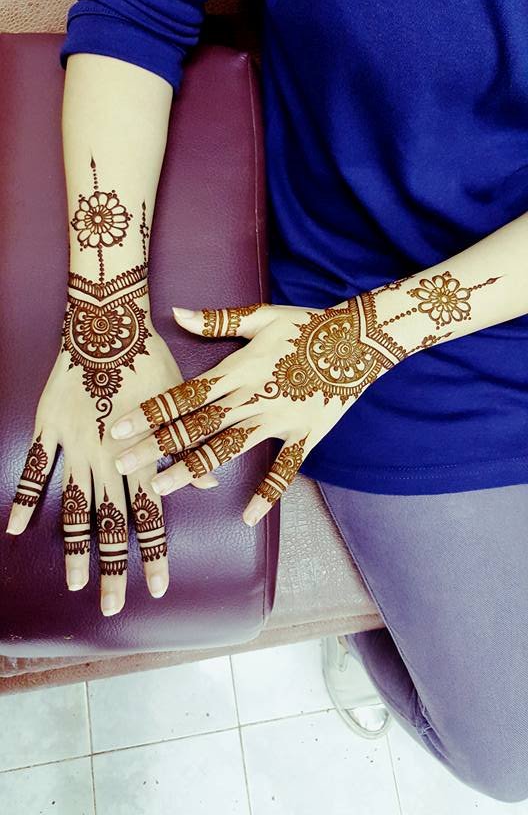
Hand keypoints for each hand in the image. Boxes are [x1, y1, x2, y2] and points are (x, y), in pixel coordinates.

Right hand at [5, 321, 217, 615]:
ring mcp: (76, 443)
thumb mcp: (180, 404)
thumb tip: (210, 485)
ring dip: (73, 546)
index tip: (155, 590)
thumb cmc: (151, 361)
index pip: (151, 516)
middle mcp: (110, 456)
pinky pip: (33, 467)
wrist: (110, 324)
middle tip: (111, 606)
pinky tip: (15, 528)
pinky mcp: (50, 426)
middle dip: (112, 568)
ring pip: (73, 505)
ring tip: (72, 582)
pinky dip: (23, 497)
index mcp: (143, 453)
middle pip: (110, 523)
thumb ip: (188, 449)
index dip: (153, 554)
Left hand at [111, 295, 404, 525]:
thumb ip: (216, 320)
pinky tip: (248, 516)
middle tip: (122, 465)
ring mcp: (278, 420)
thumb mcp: (261, 316)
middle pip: (195, 427)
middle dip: (156, 447)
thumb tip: (175, 313)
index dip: (149, 411)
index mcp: (238, 370)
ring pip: (227, 450)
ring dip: (192, 470)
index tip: (119, 428)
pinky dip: (268, 493)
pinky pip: (284, 469)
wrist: (360, 340)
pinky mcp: (305, 435)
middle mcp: (252, 399)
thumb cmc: (307, 325)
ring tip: (162, 489)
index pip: (184, 394)